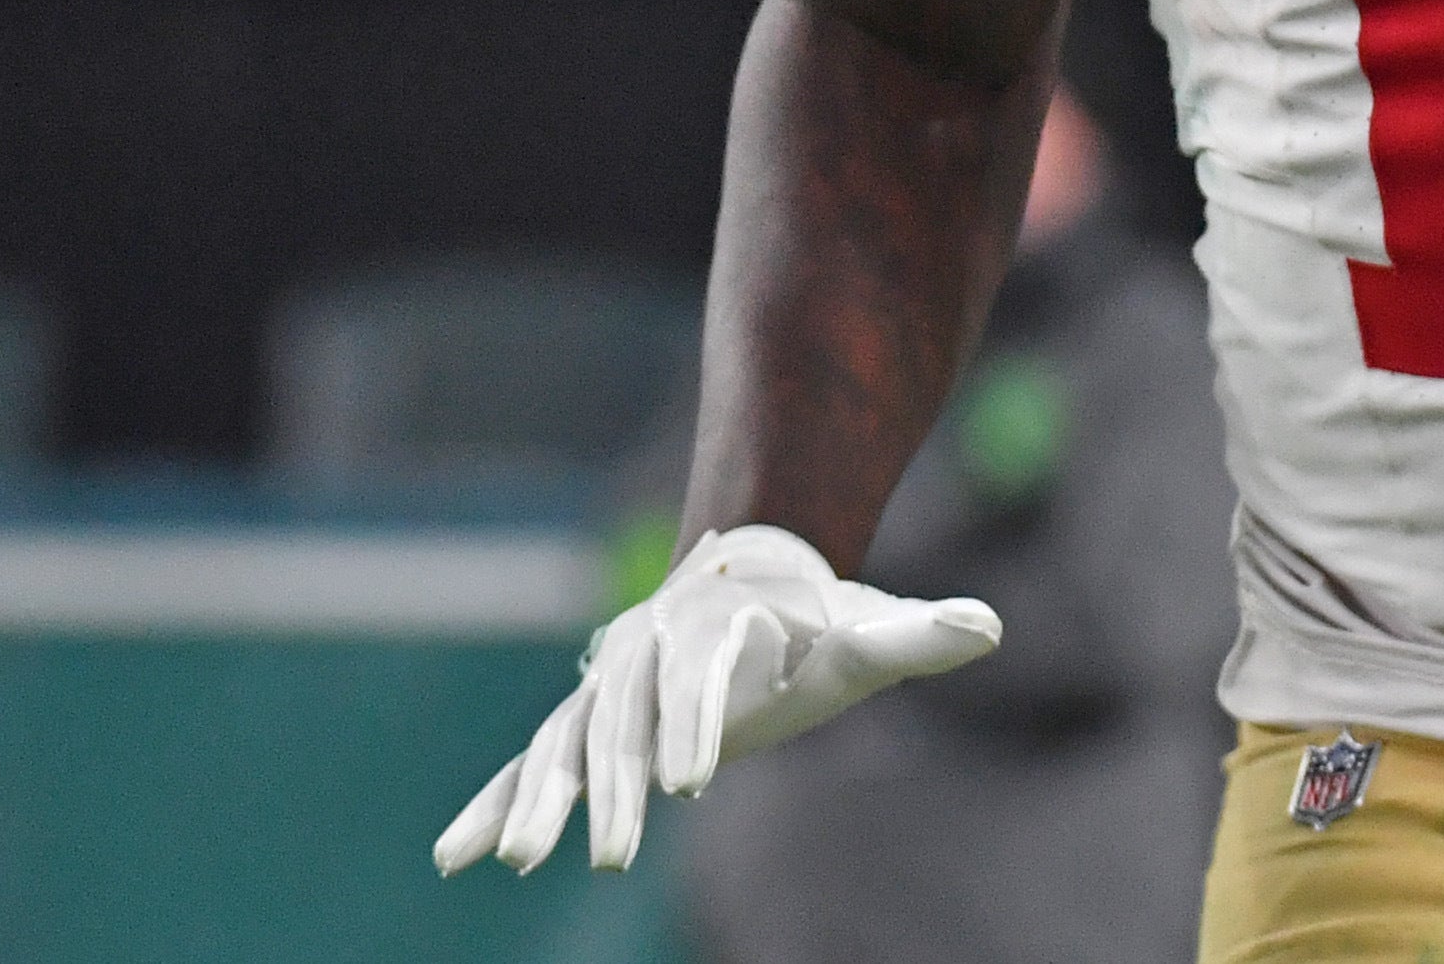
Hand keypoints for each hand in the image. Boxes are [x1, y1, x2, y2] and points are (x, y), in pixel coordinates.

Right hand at [433, 524, 999, 876]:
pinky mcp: (584, 722)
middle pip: (623, 722)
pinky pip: (530, 764)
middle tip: (604, 856)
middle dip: (609, 789)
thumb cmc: (817, 624)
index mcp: (716, 629)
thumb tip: (989, 626)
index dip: (697, 727)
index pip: (703, 680)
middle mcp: (650, 653)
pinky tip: (455, 856)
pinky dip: (495, 803)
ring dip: (537, 802)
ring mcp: (609, 688)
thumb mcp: (866, 631)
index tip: (692, 784)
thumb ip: (919, 633)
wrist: (748, 581)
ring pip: (565, 745)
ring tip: (514, 861)